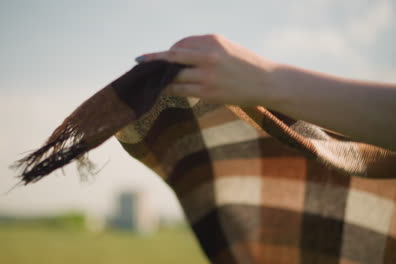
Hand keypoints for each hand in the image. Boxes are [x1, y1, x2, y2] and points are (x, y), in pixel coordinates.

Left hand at [135, 34, 275, 105]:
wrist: (267, 82)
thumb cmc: (245, 64)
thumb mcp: (225, 48)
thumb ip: (202, 49)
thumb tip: (175, 56)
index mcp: (212, 40)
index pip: (180, 44)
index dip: (167, 52)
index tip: (159, 57)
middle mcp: (207, 55)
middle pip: (171, 57)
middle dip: (152, 61)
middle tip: (138, 63)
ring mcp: (207, 74)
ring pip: (174, 75)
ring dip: (160, 78)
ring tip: (152, 80)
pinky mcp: (208, 91)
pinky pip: (180, 89)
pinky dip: (170, 88)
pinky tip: (165, 89)